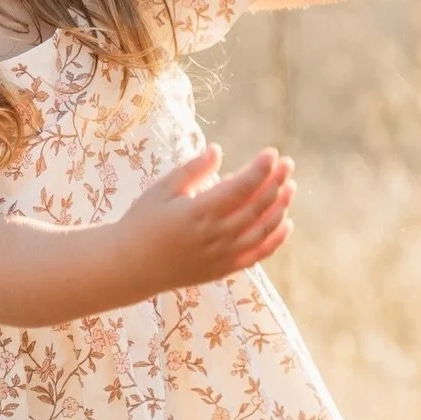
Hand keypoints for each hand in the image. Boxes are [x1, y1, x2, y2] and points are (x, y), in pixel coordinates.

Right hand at [115, 144, 294, 292]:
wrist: (130, 266)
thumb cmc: (143, 221)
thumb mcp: (162, 189)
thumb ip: (192, 170)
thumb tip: (218, 149)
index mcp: (198, 212)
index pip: (241, 187)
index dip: (261, 169)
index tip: (272, 153)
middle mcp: (214, 236)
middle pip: (257, 207)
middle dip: (276, 182)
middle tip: (288, 163)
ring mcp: (221, 256)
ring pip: (263, 230)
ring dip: (280, 207)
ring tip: (290, 187)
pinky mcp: (223, 270)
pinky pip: (258, 255)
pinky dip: (276, 239)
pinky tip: (286, 222)